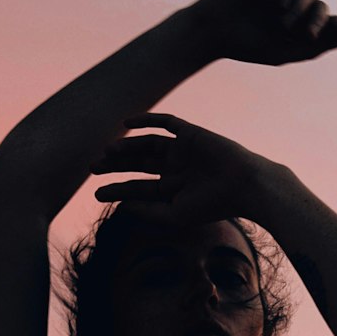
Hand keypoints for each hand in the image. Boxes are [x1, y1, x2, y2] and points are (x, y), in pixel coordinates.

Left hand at [91, 112, 274, 225]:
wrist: (243, 185)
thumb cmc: (213, 205)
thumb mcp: (174, 215)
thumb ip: (147, 211)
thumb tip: (120, 206)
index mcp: (173, 190)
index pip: (139, 188)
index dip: (117, 190)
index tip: (97, 193)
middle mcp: (175, 169)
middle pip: (138, 164)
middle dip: (115, 166)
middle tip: (92, 167)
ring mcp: (182, 150)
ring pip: (146, 144)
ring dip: (126, 146)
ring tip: (107, 151)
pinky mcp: (190, 133)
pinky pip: (165, 122)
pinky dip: (146, 120)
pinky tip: (127, 123)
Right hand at [187, 0, 336, 65]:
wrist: (214, 32)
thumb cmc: (247, 46)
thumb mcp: (283, 51)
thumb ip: (313, 47)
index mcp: (299, 27)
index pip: (328, 23)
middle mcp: (294, 8)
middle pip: (320, 8)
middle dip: (319, 20)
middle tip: (309, 34)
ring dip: (300, 10)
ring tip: (283, 25)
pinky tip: (280, 6)